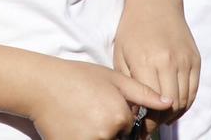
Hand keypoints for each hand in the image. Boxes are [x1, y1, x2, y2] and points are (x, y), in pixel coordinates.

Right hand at [26, 60, 171, 139]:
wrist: (41, 85)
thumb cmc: (78, 77)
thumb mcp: (113, 78)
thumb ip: (143, 92)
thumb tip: (169, 104)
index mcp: (120, 116)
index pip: (130, 128)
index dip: (120, 117)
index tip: (103, 105)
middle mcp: (107, 133)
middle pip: (118, 139)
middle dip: (110, 129)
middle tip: (91, 111)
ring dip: (97, 134)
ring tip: (83, 117)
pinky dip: (83, 136)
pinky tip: (75, 125)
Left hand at [112, 0, 199, 121]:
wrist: (155, 2)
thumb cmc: (132, 30)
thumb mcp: (121, 55)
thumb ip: (128, 84)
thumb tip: (134, 111)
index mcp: (147, 62)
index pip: (152, 104)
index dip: (147, 122)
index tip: (140, 129)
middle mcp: (169, 62)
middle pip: (171, 106)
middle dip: (160, 121)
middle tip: (150, 126)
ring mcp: (185, 61)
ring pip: (185, 101)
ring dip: (173, 114)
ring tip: (161, 117)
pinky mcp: (196, 60)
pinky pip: (194, 91)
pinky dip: (185, 103)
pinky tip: (173, 106)